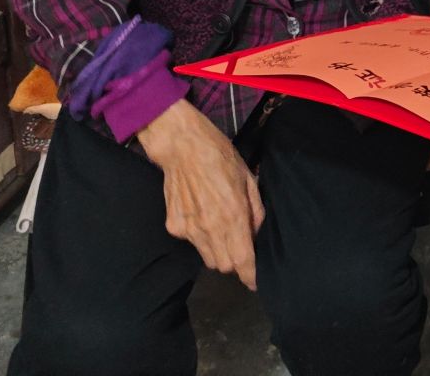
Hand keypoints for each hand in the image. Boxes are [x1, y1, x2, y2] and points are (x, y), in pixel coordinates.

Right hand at [137, 100, 264, 288]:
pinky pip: (192, 243)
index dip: (250, 276)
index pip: (242, 260)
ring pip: (207, 257)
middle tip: (240, 244)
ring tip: (221, 227)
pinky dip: (201, 238)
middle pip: (224, 265)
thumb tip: (255, 234)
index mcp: (232, 215)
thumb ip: (255, 211)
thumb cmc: (221, 157)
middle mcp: (209, 228)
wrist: (182, 147)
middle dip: (235, 261)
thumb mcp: (249, 179)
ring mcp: (188, 229)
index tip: (255, 282)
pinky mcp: (174, 226)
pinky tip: (202, 215)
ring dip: (218, 251)